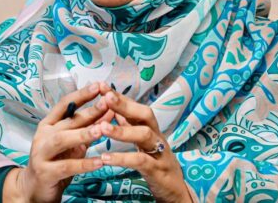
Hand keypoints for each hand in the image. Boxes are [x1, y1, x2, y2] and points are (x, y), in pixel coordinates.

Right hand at [4, 82, 114, 202]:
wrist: (34, 188)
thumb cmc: (56, 161)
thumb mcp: (72, 143)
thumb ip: (87, 128)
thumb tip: (109, 110)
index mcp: (48, 124)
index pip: (64, 104)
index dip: (81, 95)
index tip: (98, 85)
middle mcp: (43, 135)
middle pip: (66, 121)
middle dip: (88, 112)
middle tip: (107, 103)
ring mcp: (41, 153)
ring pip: (62, 140)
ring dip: (83, 134)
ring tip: (101, 130)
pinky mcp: (45, 172)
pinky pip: (66, 167)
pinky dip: (84, 164)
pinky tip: (100, 161)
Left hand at [94, 85, 193, 202]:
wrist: (176, 191)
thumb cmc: (157, 164)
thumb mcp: (144, 143)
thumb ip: (131, 126)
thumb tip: (115, 109)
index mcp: (151, 129)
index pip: (137, 107)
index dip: (121, 97)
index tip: (103, 86)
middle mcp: (158, 137)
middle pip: (145, 114)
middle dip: (125, 105)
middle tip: (105, 98)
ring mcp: (160, 153)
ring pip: (144, 135)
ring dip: (122, 130)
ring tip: (101, 127)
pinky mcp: (158, 171)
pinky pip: (140, 161)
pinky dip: (122, 158)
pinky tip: (105, 158)